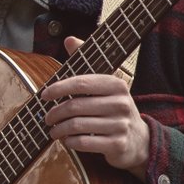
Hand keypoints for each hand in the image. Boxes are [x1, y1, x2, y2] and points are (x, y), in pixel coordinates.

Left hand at [42, 38, 150, 174]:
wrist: (139, 140)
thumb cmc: (113, 109)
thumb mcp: (105, 85)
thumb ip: (86, 62)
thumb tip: (69, 39)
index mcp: (117, 85)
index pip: (81, 83)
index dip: (58, 88)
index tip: (44, 95)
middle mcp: (121, 103)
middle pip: (75, 106)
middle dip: (55, 113)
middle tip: (47, 117)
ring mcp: (121, 125)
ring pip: (77, 125)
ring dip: (59, 129)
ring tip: (53, 130)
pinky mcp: (118, 144)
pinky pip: (84, 142)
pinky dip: (70, 141)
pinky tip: (67, 140)